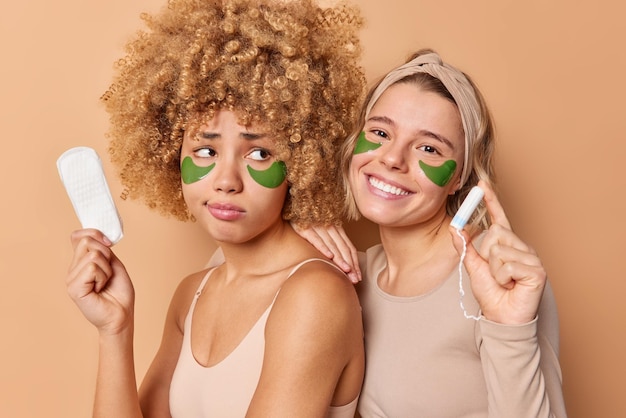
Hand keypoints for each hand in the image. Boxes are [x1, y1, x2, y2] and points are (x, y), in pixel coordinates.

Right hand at [65, 229, 134, 334]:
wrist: (122, 314)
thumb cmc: (119, 292)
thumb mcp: (113, 263)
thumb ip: (102, 249)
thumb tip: (96, 235)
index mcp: (81, 262)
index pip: (78, 236)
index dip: (95, 234)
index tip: (109, 244)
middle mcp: (73, 269)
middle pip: (87, 241)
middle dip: (106, 254)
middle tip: (108, 272)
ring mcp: (71, 278)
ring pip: (93, 254)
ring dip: (106, 269)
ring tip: (104, 283)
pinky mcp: (73, 288)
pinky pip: (92, 267)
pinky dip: (103, 276)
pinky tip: (99, 289)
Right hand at [291, 223, 360, 282]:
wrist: (292, 204)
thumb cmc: (306, 219)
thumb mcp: (322, 228)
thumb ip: (332, 241)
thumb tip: (338, 262)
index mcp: (336, 228)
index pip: (349, 247)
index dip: (355, 262)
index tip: (358, 276)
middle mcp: (330, 226)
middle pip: (343, 248)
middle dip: (350, 264)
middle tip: (355, 279)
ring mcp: (317, 226)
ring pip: (332, 244)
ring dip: (340, 259)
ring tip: (346, 271)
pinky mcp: (304, 227)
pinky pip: (315, 238)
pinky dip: (323, 247)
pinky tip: (329, 256)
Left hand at [449, 181, 545, 324]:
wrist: (501, 318)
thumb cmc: (492, 294)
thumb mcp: (473, 267)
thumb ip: (465, 247)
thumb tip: (455, 227)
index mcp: (507, 245)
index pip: (499, 219)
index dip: (490, 201)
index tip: (482, 184)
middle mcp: (521, 247)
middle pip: (496, 232)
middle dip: (486, 254)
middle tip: (494, 272)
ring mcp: (531, 258)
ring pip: (499, 250)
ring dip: (494, 270)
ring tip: (504, 281)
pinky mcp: (537, 271)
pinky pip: (507, 266)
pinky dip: (502, 278)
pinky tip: (511, 286)